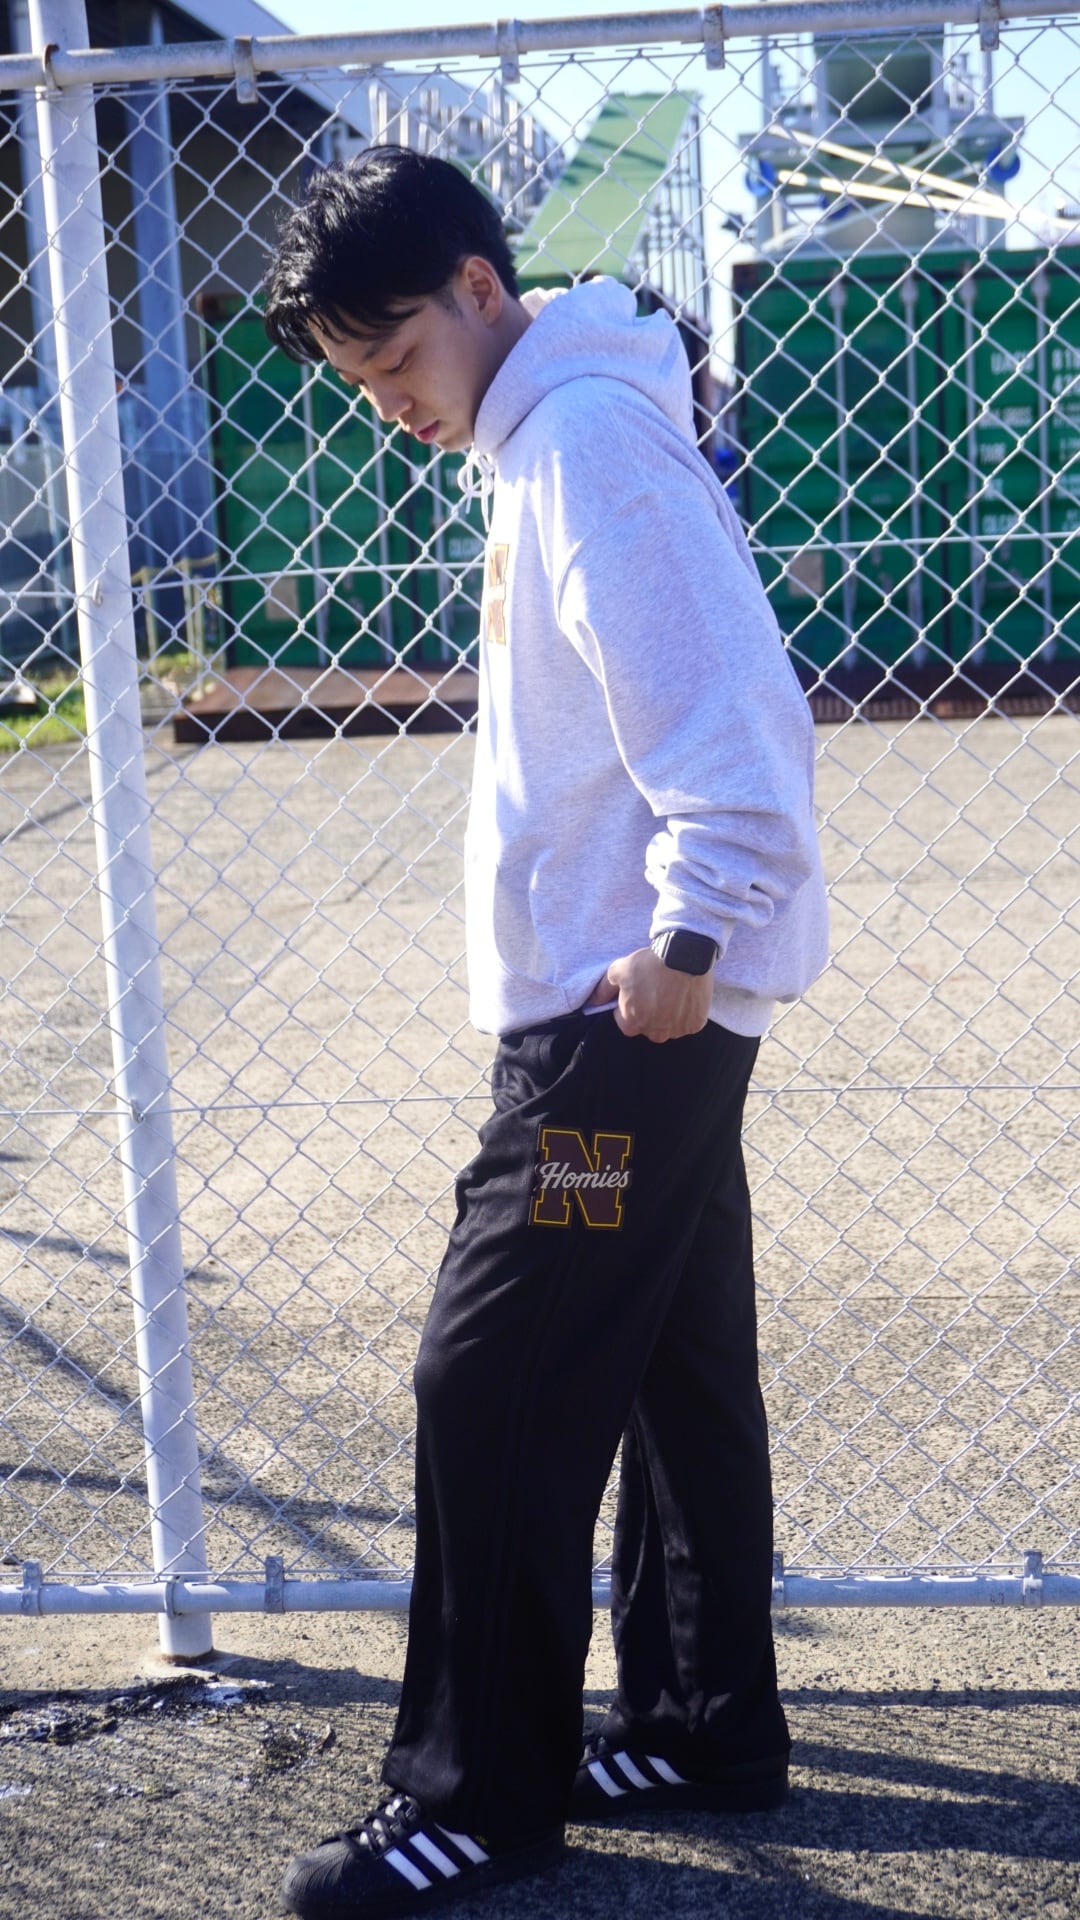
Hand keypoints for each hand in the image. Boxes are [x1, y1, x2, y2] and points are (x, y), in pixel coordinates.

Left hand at [582, 946, 712, 1042]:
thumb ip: (602, 990)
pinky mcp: (695, 1024)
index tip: (636, 993)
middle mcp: (655, 1033)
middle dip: (648, 1013)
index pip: (624, 1022)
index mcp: (632, 1024)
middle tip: (654, 990)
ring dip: (667, 1014)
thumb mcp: (618, 971)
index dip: (628, 1007)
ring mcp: (677, 1030)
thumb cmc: (649, 964)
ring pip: (668, 1026)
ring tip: (671, 992)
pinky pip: (686, 1023)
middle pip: (647, 1027)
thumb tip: (592, 1003)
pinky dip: (685, 1013)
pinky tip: (684, 995)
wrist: (684, 954)